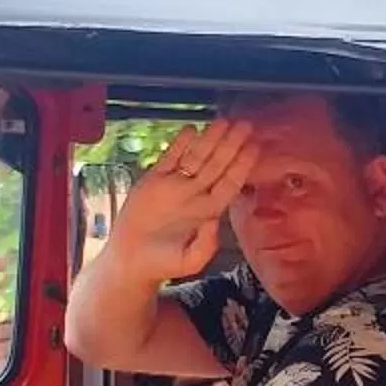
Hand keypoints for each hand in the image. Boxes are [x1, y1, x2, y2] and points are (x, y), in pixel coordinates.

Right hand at [112, 121, 258, 282]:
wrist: (132, 261)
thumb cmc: (163, 264)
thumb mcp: (190, 261)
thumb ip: (206, 244)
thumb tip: (215, 220)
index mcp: (208, 211)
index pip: (229, 183)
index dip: (241, 165)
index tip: (254, 147)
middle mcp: (195, 195)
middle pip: (217, 165)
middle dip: (231, 145)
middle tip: (244, 125)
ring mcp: (175, 185)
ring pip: (196, 157)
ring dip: (209, 139)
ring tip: (222, 121)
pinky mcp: (154, 181)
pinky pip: (169, 158)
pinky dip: (179, 144)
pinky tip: (191, 129)